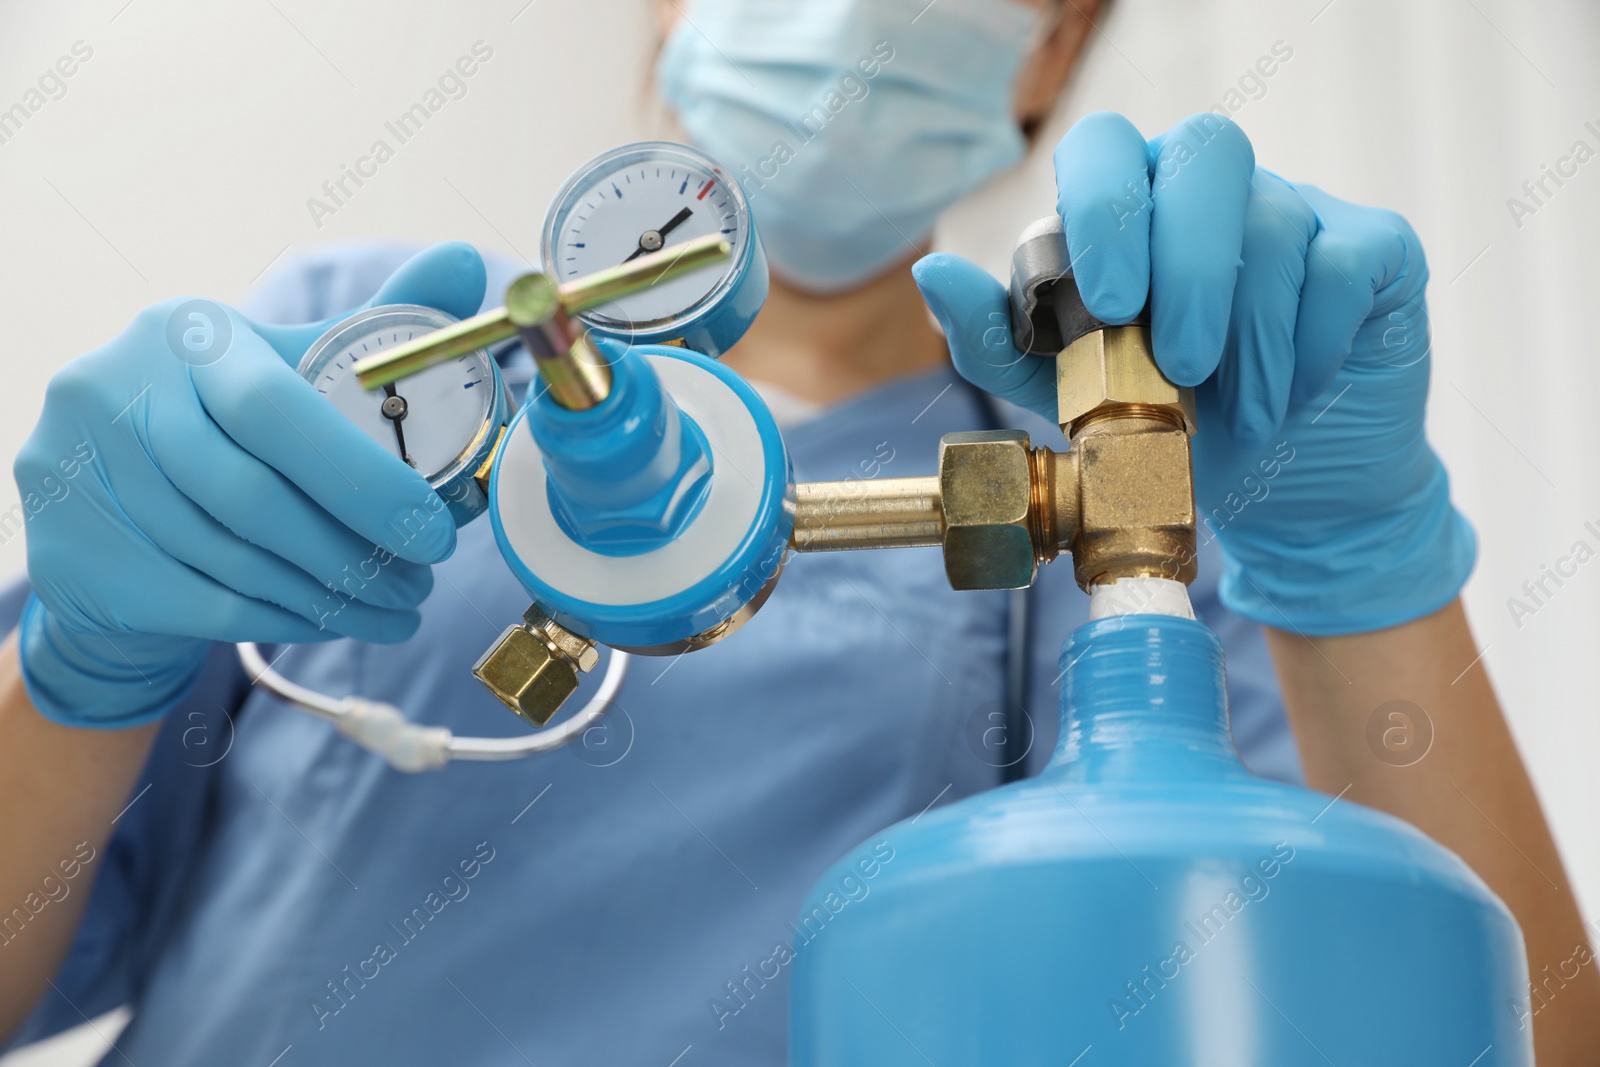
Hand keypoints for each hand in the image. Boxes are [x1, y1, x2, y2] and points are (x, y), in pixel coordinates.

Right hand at [15, 242, 486, 726]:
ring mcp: (82, 475)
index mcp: (182, 334)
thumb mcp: (285, 359)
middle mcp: (116, 394)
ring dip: (336, 596)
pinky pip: (207, 603)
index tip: (437, 529)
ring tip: (401, 605)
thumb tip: (463, 263)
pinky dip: (287, 618)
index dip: (364, 478)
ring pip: (236, 560)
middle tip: (424, 577)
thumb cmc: (223, 417)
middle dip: (356, 552)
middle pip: (253, 497)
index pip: (275, 407)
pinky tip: (342, 621)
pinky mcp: (75, 555)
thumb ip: (376, 322)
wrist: (102, 491)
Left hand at [915, 111, 1473, 634]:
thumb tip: (935, 271)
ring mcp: (1300, 210)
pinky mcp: (1372, 249)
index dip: (1105, 205)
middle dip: (1189, 266)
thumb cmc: (1170, 428)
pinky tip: (1291, 394)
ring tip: (1237, 413)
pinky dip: (1313, 341)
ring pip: (1277, 220)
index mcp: (1131, 209)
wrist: (1283, 490)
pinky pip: (1346, 260)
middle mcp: (1212, 193)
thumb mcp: (1067, 399)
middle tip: (1183, 366)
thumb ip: (999, 340)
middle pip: (1206, 151)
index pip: (1106, 146)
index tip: (1110, 301)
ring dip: (1250, 337)